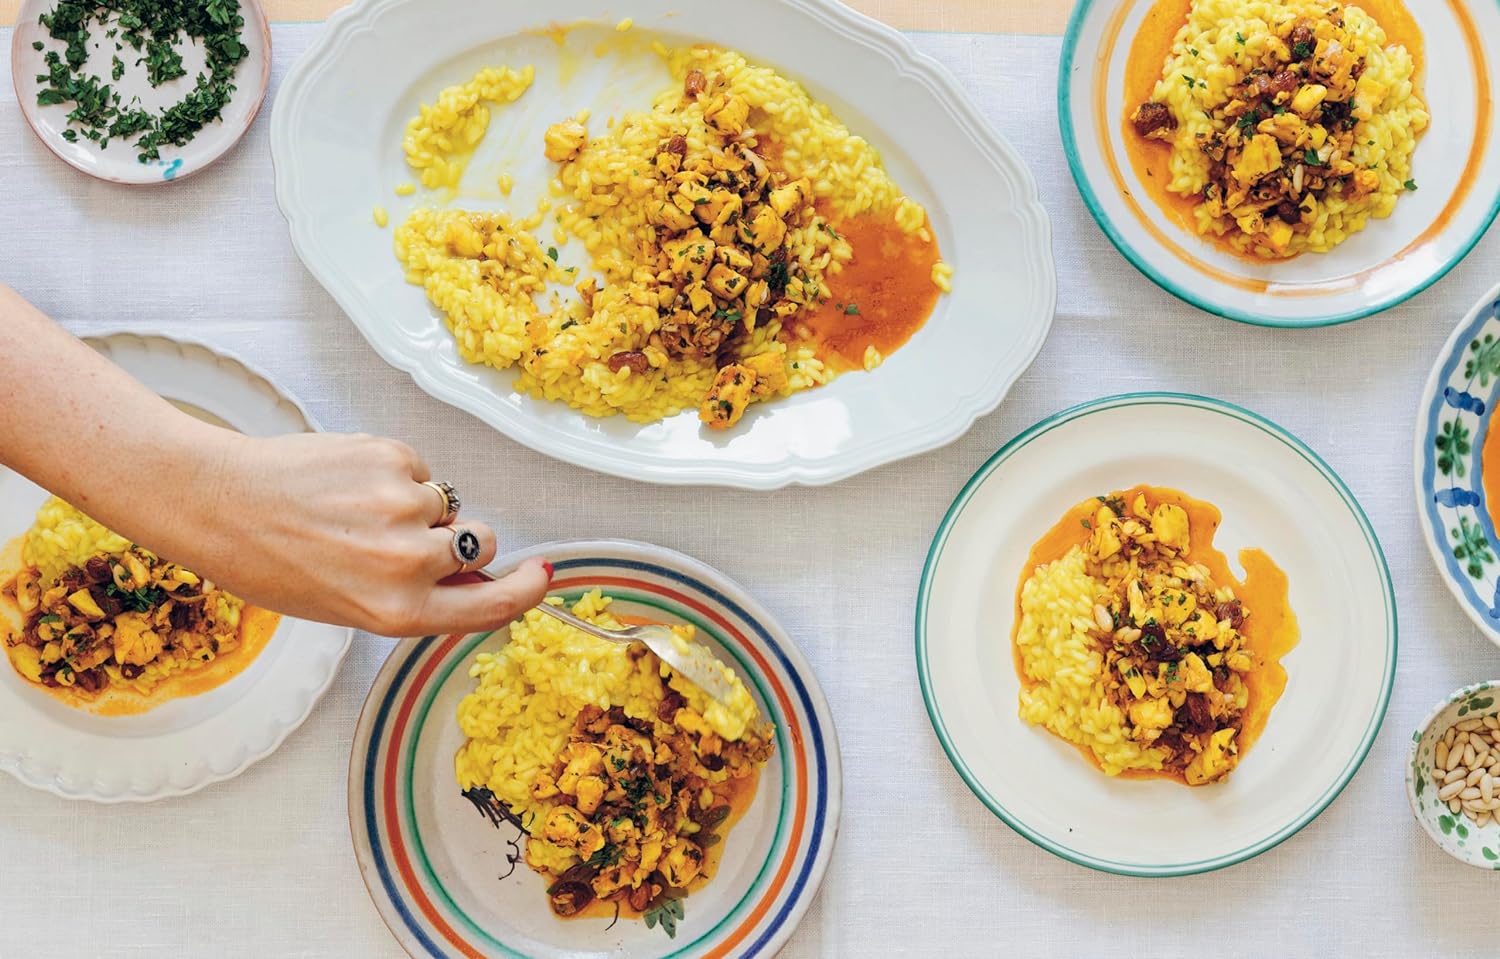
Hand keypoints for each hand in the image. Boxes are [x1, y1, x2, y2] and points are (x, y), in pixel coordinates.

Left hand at [181, 431, 551, 635]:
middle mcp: (408, 563)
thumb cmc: (271, 562)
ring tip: (355, 507)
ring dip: (417, 505)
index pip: (491, 605)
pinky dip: (393, 474)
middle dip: (461, 538)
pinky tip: (347, 482)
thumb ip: (412, 595)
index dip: (524, 588)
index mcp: (397, 611)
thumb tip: (466, 569)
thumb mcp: (347, 605)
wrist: (218, 502)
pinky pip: (419, 469)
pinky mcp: (392, 458)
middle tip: (414, 535)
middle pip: (479, 543)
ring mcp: (403, 506)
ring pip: (446, 503)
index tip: (541, 574)